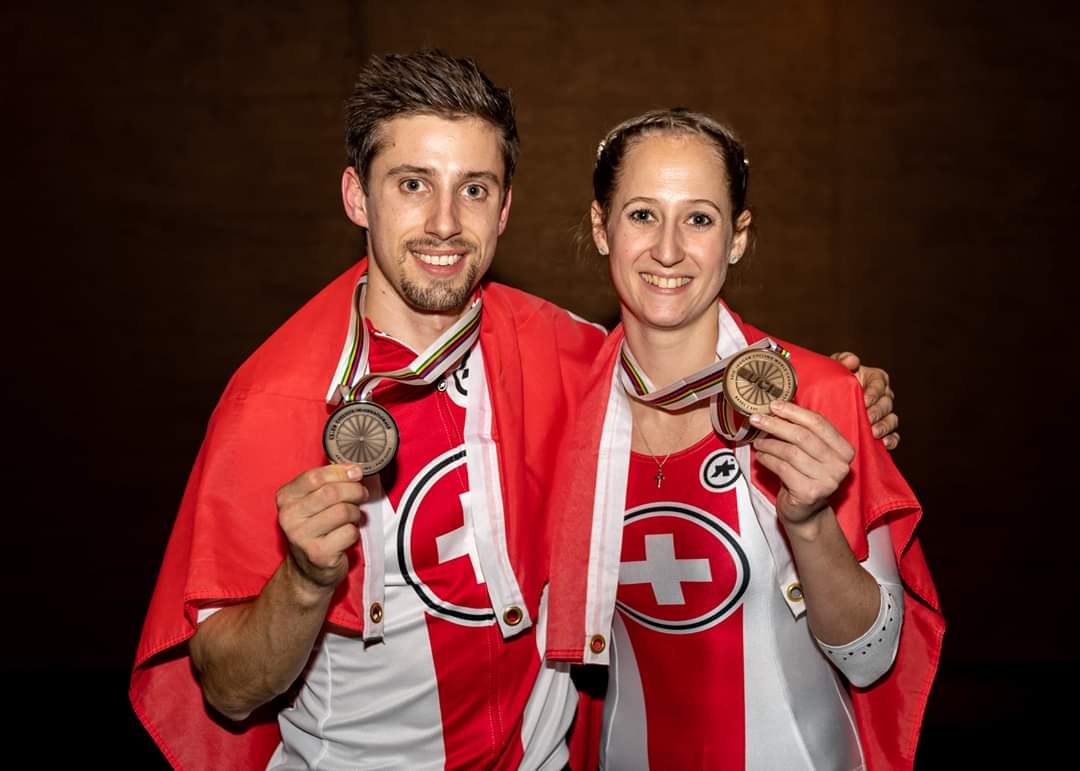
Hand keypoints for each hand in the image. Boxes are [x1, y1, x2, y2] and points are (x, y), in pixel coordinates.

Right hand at [276, 464, 368, 595]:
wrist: (308, 571)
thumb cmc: (315, 530)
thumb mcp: (312, 502)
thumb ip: (328, 483)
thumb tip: (354, 469)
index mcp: (285, 498)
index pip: (314, 476)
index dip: (340, 472)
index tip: (356, 472)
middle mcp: (288, 517)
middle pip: (331, 493)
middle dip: (354, 491)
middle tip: (361, 494)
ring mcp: (301, 537)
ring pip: (343, 511)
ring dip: (355, 512)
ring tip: (352, 517)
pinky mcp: (318, 554)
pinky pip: (349, 532)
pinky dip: (354, 531)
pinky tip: (346, 535)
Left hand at [749, 401, 853, 527]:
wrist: (805, 513)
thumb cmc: (805, 476)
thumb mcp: (810, 453)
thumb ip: (803, 432)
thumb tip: (777, 407)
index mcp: (844, 450)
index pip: (819, 423)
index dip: (794, 412)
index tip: (773, 405)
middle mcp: (840, 465)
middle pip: (802, 436)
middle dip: (776, 425)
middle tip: (756, 419)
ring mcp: (827, 481)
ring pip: (790, 452)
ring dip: (769, 444)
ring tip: (758, 442)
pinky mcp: (810, 493)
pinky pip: (783, 468)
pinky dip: (768, 460)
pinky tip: (761, 457)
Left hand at [831, 351, 899, 449]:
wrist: (823, 400)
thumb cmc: (831, 381)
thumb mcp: (833, 367)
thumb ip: (842, 360)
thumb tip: (853, 360)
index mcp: (875, 379)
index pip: (880, 383)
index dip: (875, 392)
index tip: (865, 399)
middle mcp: (882, 396)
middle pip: (887, 403)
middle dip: (879, 411)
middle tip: (868, 418)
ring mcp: (883, 415)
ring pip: (892, 420)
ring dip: (885, 426)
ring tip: (874, 432)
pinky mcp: (882, 431)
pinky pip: (893, 436)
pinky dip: (892, 440)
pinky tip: (884, 444)